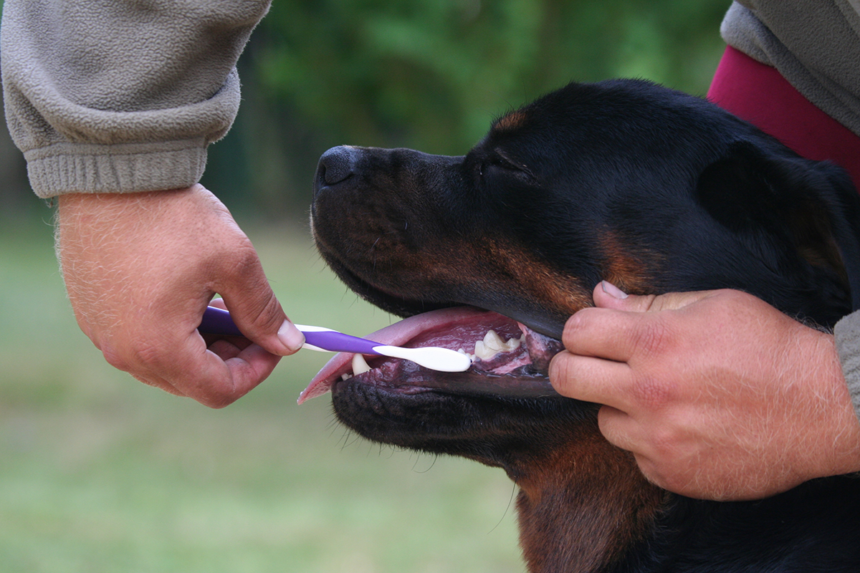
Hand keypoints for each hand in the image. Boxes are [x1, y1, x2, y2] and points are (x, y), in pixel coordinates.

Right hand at [56, 184, 304, 407]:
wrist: (112, 172)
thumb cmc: (174, 215)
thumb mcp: (235, 262)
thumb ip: (263, 311)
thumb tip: (287, 345)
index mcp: (159, 347)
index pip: (219, 391)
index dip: (256, 371)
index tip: (273, 342)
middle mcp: (123, 351)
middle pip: (191, 382)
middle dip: (230, 358)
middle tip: (253, 322)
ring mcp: (101, 334)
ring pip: (166, 363)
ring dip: (202, 344)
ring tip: (222, 301)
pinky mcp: (92, 314)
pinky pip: (139, 340)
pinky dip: (172, 330)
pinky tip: (189, 293)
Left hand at [549, 282, 859, 499]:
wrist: (823, 407)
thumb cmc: (770, 347)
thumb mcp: (713, 305)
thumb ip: (648, 303)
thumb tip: (600, 295)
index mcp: (655, 343)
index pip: (577, 332)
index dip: (580, 329)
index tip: (590, 335)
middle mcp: (649, 393)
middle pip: (566, 379)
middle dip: (571, 367)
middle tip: (588, 366)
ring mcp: (658, 439)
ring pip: (602, 421)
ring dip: (620, 409)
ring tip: (660, 399)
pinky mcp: (671, 473)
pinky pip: (635, 456)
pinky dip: (649, 442)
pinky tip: (682, 428)